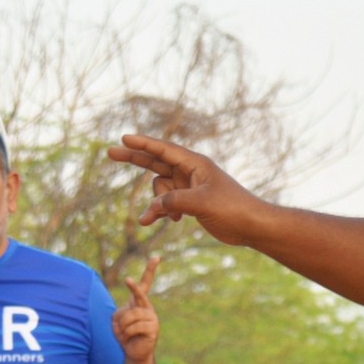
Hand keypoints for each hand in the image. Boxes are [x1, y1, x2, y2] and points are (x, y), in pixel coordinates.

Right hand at [109, 135, 262, 238]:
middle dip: (135, 159)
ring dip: (155, 203)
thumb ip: (174, 201)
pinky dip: (160, 211)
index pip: (164, 150)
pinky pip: (167, 203)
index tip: (124, 138)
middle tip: (111, 152)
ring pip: (160, 189)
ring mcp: (190, 187)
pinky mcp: (191, 202)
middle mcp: (191, 172)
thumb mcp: (200, 202)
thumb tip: (155, 206)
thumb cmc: (233, 208)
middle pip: (156, 162)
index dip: (143, 144)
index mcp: (196, 164)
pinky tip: (152, 222)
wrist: (252, 226)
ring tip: (155, 220)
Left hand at [115, 256, 160, 363]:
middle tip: (128, 279)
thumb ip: (121, 312)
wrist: (134, 353)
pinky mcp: (153, 329)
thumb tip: (131, 313)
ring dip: (122, 326)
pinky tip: (130, 338)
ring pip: (131, 316)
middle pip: (140, 295)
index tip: (157, 257)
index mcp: (140, 303)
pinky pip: (135, 327)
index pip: (146, 283)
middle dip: (133, 287)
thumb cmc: (125, 334)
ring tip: (124, 334)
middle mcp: (148, 308)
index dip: (151, 270)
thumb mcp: (118, 320)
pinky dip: (127, 334)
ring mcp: (152, 318)